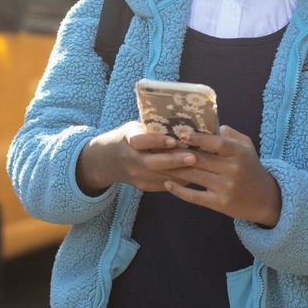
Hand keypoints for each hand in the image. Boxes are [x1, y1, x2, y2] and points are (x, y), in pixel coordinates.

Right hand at [76, 120, 196, 193]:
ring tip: (199, 167)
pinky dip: (179, 180)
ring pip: (160, 176)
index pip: (140, 141)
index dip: (157, 141)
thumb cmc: (129, 137)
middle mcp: (130, 160)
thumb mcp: (135, 128)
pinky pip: (163, 184)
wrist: (108, 160)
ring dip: (181, 172)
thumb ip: (152, 127)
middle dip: (174, 161)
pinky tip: (193, 175)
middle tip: (193, 157)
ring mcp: (135, 176)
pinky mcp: (142, 186)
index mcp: (127, 140)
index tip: (173, 140)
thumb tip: (181, 121)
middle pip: (152, 163)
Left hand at [163, 126, 282, 225]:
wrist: (264, 199)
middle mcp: (233, 170)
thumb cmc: (251, 168)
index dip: (200, 139)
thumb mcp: (247, 147)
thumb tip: (214, 125)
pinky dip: (179, 191)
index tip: (182, 134)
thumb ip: (231, 135)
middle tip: (161, 146)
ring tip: (159, 162)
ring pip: (195, 176)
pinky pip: (195, 196)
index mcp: (239, 153)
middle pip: (201, 159)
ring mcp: (226, 188)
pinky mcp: (220, 203)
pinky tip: (167, 184)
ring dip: (175, 169)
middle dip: (179, 153)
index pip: (218, 143)